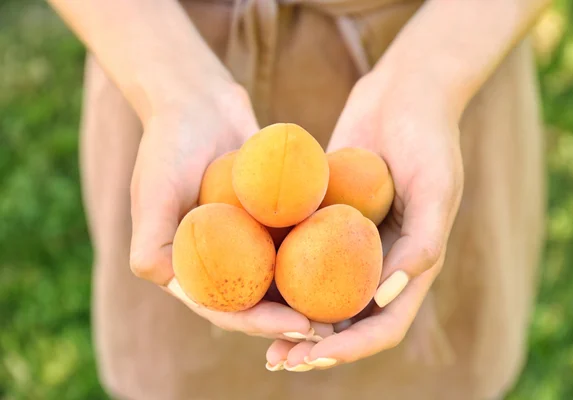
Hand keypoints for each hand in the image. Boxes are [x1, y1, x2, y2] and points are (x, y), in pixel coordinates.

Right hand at [128, 78, 330, 341]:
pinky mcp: (268, 220)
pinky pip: (295, 241)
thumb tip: (163, 281)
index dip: (260, 323)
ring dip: (312, 294)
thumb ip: (151, 240)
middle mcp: (221, 260)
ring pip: (281, 277)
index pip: (225, 308)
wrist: (198, 103)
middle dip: (293, 317)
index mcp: (188, 268)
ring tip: (350, 305)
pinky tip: (353, 260)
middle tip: (333, 325)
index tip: (298, 325)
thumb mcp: (155, 189)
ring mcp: (247, 241)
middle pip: (258, 301)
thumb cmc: (170, 143)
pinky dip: (319, 253)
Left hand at [265, 71, 463, 369]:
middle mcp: (379, 262)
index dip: (352, 349)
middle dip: (316, 348)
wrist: (404, 95)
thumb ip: (423, 244)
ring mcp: (349, 242)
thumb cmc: (430, 139)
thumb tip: (384, 298)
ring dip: (292, 320)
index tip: (316, 358)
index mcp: (410, 266)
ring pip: (319, 294)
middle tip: (278, 360)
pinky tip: (251, 282)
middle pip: (348, 321)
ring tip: (259, 338)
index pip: (384, 325)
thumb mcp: (437, 189)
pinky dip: (280, 274)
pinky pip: (301, 253)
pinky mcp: (325, 218)